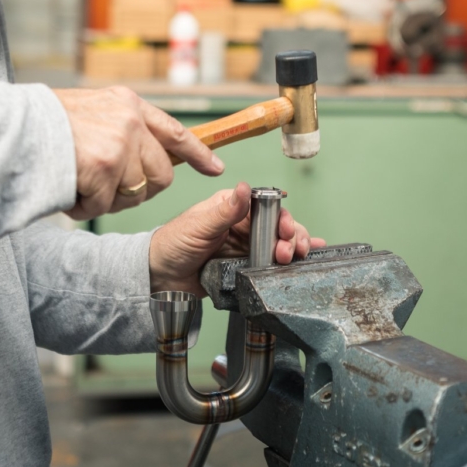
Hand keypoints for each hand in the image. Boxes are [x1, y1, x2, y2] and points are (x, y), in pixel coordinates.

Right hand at [54, 86, 223, 219]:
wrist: (11, 129)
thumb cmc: (43, 123)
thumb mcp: (90, 109)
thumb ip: (119, 125)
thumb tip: (145, 152)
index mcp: (128, 104)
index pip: (175, 132)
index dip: (198, 153)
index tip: (216, 168)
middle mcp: (129, 122)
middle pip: (160, 176)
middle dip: (140, 190)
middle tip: (108, 189)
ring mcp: (119, 144)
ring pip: (134, 193)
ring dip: (106, 199)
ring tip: (79, 184)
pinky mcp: (103, 167)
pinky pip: (105, 204)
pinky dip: (85, 207)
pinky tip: (69, 191)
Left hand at [149, 182, 326, 295]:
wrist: (160, 278)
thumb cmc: (172, 245)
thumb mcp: (199, 226)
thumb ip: (225, 211)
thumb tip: (244, 188)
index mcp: (232, 207)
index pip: (266, 206)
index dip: (281, 216)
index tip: (286, 229)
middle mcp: (242, 224)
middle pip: (278, 225)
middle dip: (291, 236)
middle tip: (289, 251)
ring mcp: (245, 245)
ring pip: (279, 243)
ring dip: (293, 248)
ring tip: (294, 258)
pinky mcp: (246, 266)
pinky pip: (272, 262)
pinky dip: (290, 260)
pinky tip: (306, 260)